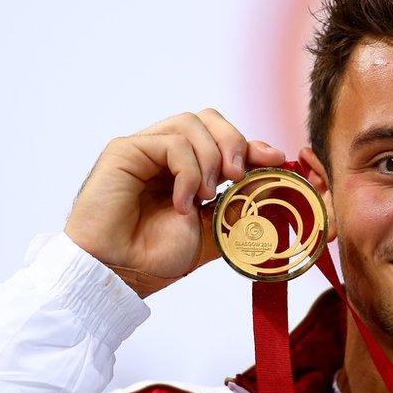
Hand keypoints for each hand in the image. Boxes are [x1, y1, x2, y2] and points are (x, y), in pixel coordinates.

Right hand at [64, 109, 285, 296]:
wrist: (118, 273)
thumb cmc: (154, 257)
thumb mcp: (212, 232)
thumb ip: (240, 207)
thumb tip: (271, 181)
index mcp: (185, 170)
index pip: (221, 139)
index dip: (250, 144)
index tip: (274, 159)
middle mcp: (164, 155)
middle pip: (208, 118)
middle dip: (234, 141)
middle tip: (238, 176)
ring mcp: (145, 150)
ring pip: (191, 123)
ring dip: (210, 158)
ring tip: (208, 195)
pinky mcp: (126, 150)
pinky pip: (171, 142)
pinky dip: (187, 172)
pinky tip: (182, 203)